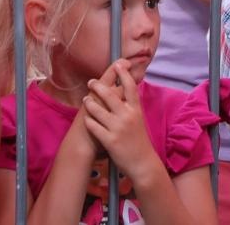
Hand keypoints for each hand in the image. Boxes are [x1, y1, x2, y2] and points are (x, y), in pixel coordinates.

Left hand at [81, 60, 159, 182]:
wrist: (143, 164)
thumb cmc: (138, 140)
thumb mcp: (138, 119)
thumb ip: (129, 105)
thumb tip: (121, 89)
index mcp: (136, 110)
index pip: (130, 87)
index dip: (124, 74)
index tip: (118, 64)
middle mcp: (127, 117)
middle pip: (109, 94)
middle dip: (97, 85)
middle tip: (91, 82)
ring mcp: (118, 128)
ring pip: (96, 109)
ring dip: (89, 102)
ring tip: (86, 100)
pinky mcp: (109, 140)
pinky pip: (93, 125)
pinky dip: (88, 121)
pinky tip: (87, 119)